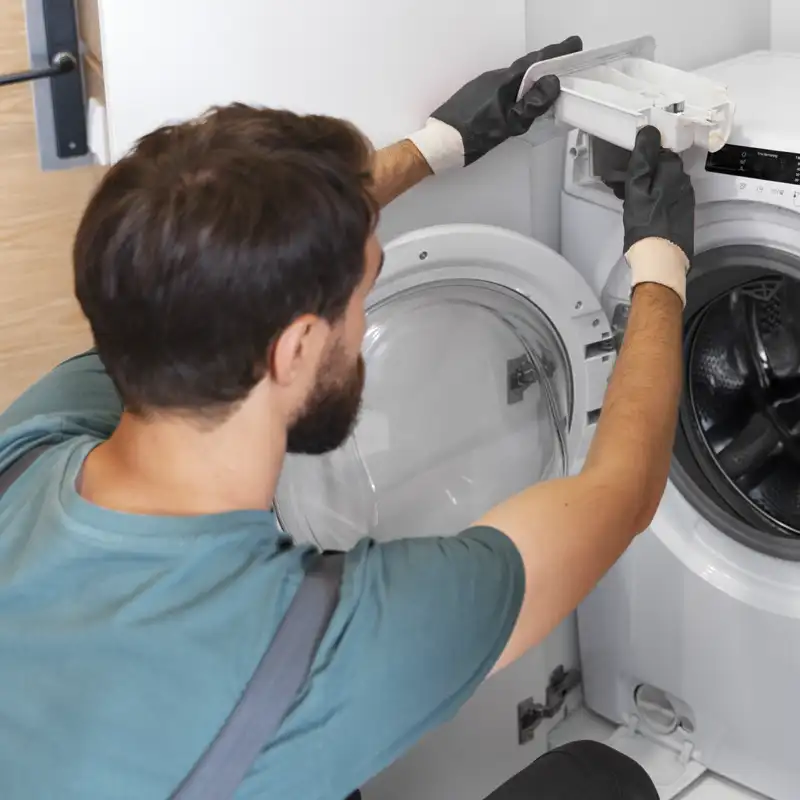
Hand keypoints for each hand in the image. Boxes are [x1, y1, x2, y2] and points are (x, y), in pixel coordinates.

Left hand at [408, 36, 582, 172]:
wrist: (438, 144)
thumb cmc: (471, 138)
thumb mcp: (507, 126)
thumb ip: (531, 106)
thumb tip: (552, 84)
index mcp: (503, 82)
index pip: (535, 62)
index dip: (556, 53)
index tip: (574, 45)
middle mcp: (493, 78)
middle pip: (526, 67)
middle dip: (547, 64)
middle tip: (566, 63)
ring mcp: (483, 86)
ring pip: (514, 78)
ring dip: (532, 78)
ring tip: (548, 84)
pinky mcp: (476, 95)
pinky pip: (504, 86)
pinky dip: (518, 88)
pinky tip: (521, 99)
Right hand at [609, 126, 695, 306]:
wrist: (661, 259)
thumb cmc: (646, 225)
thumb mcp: (637, 188)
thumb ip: (644, 158)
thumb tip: (650, 131)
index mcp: (673, 172)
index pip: (658, 151)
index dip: (639, 157)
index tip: (624, 166)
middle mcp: (684, 182)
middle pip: (661, 168)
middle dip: (641, 172)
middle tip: (619, 182)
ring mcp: (684, 198)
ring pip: (662, 183)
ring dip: (645, 185)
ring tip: (626, 197)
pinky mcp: (682, 214)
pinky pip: (666, 197)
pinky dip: (652, 197)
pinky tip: (640, 208)